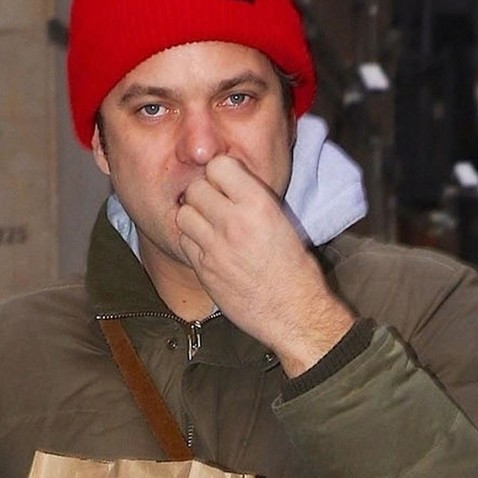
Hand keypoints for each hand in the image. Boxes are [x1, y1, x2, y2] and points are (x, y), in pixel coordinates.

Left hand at [176, 155, 354, 375]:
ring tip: (208, 228)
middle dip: (204, 195)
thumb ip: (252, 200)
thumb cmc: (294, 270)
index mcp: (258, 204)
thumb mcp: (282, 222)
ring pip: (183, 214)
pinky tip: (208, 250)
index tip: (225, 185)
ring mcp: (215, 247)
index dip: (219, 174)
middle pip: (195, 188)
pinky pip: (183, 243)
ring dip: (193, 218)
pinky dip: (191, 243)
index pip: (218, 165)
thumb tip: (228, 184)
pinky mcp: (204, 270)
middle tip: (215, 208)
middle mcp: (233, 222)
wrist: (293, 312)